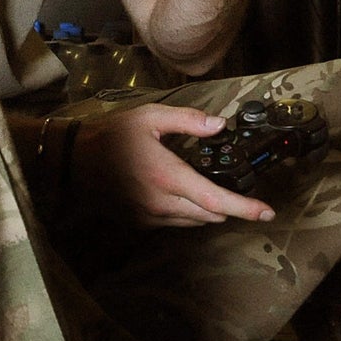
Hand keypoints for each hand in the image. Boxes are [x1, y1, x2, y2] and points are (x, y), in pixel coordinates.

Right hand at [74, 103, 274, 226]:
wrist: (72, 161)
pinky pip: (173, 222)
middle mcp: (162, 203)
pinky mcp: (139, 223)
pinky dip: (186, 212)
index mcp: (168, 177)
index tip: (268, 212)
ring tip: (210, 192)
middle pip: (210, 215)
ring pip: (193, 221)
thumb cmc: (110, 135)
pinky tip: (179, 194)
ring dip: (208, 210)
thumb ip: (187, 120)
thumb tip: (220, 125)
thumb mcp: (149, 117)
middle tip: (239, 193)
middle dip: (229, 207)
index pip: (216, 200)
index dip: (245, 208)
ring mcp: (150, 217)